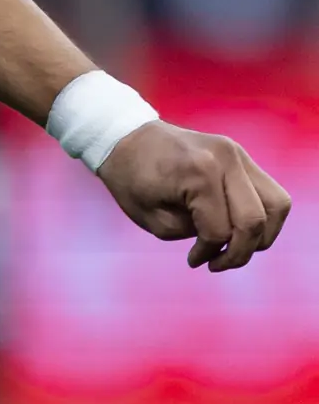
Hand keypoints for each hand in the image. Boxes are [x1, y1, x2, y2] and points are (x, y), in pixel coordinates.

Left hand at [99, 122, 291, 271]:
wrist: (128, 140)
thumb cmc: (131, 181)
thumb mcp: (153, 218)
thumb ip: (193, 232)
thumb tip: (225, 240)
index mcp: (199, 174)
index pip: (220, 229)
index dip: (209, 253)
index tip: (193, 261)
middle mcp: (226, 160)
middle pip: (256, 219)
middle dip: (241, 251)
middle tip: (217, 263)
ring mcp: (238, 155)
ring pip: (277, 204)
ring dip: (262, 235)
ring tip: (234, 247)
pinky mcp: (242, 156)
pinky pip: (269, 192)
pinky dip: (261, 216)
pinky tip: (237, 228)